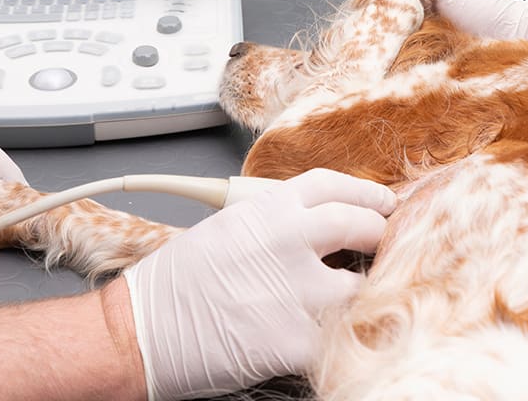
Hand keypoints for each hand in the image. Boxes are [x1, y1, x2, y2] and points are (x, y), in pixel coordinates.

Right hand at [122, 168, 395, 399]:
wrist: (142, 329)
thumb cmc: (176, 281)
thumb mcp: (227, 226)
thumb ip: (274, 220)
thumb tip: (315, 227)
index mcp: (268, 208)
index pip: (334, 186)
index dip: (365, 194)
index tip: (381, 204)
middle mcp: (289, 240)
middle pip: (360, 225)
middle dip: (379, 234)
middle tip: (385, 244)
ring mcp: (297, 290)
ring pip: (362, 285)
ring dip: (365, 289)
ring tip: (360, 293)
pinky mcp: (296, 340)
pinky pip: (340, 335)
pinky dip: (343, 335)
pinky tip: (339, 333)